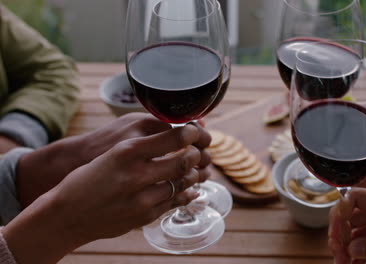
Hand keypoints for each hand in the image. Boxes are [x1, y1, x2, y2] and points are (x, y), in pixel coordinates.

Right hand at [3, 125, 207, 263]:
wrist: (66, 212)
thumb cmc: (89, 176)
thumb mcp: (114, 152)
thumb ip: (145, 143)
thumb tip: (179, 134)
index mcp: (127, 150)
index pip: (174, 137)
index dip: (192, 134)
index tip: (195, 132)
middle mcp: (136, 173)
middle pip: (184, 160)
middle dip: (197, 155)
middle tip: (198, 153)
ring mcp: (141, 198)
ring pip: (183, 182)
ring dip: (195, 175)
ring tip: (196, 170)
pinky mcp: (144, 216)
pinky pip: (175, 202)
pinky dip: (186, 193)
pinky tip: (189, 189)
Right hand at [328, 188, 365, 263]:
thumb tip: (351, 248)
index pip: (355, 197)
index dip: (340, 213)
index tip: (336, 236)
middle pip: (352, 213)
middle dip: (341, 234)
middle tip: (337, 255)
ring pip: (358, 227)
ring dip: (349, 244)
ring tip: (343, 263)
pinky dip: (361, 249)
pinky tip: (354, 262)